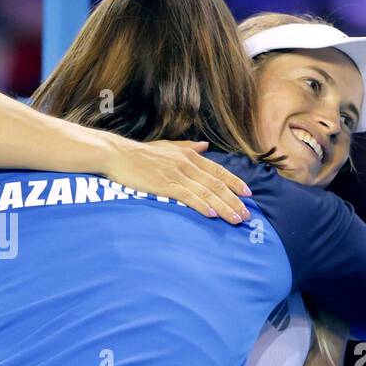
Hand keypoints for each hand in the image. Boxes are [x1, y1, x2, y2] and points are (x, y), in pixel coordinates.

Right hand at [104, 139, 252, 223]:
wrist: (116, 154)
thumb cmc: (140, 153)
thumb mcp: (167, 146)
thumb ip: (188, 147)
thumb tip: (205, 146)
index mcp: (189, 155)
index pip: (218, 170)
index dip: (234, 182)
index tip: (248, 193)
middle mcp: (187, 164)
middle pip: (217, 184)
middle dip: (234, 200)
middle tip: (247, 214)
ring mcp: (176, 174)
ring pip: (206, 192)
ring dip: (224, 207)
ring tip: (236, 219)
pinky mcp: (165, 185)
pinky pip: (188, 196)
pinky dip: (202, 205)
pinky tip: (212, 214)